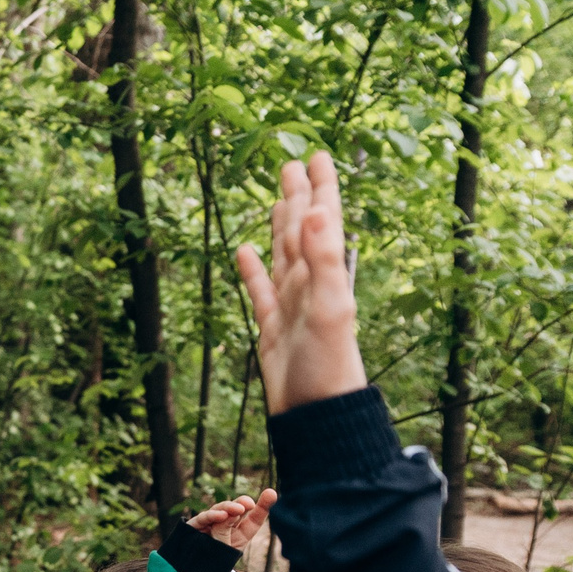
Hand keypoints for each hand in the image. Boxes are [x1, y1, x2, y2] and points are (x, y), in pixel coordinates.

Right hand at [186, 488, 276, 553]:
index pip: (254, 518)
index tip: (270, 494)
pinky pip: (204, 517)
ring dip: (229, 507)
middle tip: (249, 504)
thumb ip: (226, 531)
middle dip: (242, 504)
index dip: (263, 506)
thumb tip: (229, 512)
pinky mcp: (196, 525)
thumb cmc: (210, 562)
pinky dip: (213, 515)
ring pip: (221, 509)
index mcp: (240, 534)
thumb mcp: (223, 549)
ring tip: (238, 509)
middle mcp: (227, 525)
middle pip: (237, 510)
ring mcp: (211, 523)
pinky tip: (222, 515)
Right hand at [234, 153, 365, 413]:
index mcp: (325, 275)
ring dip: (280, 226)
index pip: (322, 220)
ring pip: (283, 255)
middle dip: (299, 196)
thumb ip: (325, 259)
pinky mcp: (272, 327)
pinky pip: (260, 290)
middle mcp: (310, 285)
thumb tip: (317, 209)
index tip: (317, 155)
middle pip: (301, 230)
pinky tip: (244, 252)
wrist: (315, 417)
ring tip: (277, 198)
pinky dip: (252, 269)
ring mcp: (291, 305)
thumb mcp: (329, 309)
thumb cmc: (328, 367)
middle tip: (293, 163)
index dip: (320, 188)